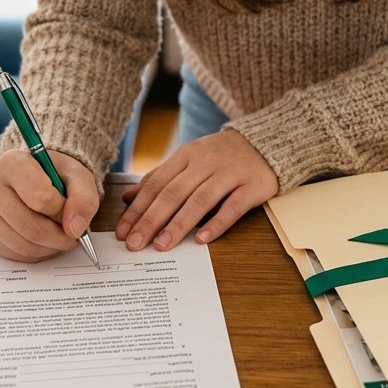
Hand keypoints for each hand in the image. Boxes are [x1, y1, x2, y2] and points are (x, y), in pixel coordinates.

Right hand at [0, 149, 99, 261]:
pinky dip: (36, 254)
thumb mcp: (79, 176)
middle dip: (59, 236)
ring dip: (49, 247)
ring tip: (61, 237)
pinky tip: (46, 242)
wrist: (41, 178)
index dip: (62, 210)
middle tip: (74, 236)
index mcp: (11, 163)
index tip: (72, 210)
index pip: (40, 198)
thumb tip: (75, 229)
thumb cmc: (58, 175)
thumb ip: (83, 198)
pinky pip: (13, 253)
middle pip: (30, 226)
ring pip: (21, 244)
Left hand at [117, 129, 277, 251]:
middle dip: (151, 220)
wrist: (265, 142)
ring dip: (179, 224)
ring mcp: (230, 173)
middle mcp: (206, 162)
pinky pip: (233, 207)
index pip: (157, 183)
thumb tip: (129, 199)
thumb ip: (160, 177)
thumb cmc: (221, 155)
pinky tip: (202, 239)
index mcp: (187, 155)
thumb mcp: (189, 158)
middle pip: (174, 193)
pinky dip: (217, 223)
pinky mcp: (252, 186)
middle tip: (135, 243)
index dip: (138, 208)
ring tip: (162, 245)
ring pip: (200, 200)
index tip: (122, 231)